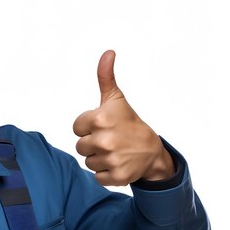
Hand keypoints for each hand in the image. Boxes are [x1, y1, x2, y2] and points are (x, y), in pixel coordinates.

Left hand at [72, 50, 173, 185]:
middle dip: (92, 143)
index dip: (88, 127)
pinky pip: (97, 177)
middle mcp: (104, 140)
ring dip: (98, 158)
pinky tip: (118, 163)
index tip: (104, 126)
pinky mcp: (115, 177)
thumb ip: (105, 76)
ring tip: (115, 151)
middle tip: (110, 139)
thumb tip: (108, 52)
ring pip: (87, 161)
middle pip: (80, 146)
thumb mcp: (116, 99)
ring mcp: (111, 159)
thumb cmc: (128, 122)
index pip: (76, 128)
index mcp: (99, 119)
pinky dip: (106, 173)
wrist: (152, 151)